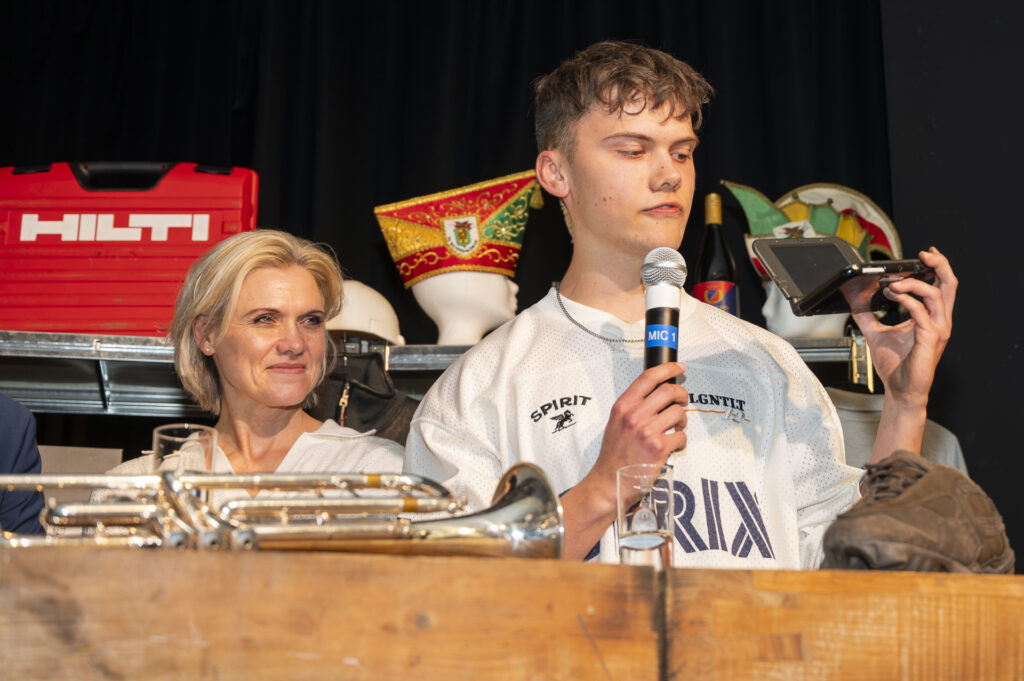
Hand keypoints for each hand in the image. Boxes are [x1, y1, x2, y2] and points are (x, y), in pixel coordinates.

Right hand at [559, 361, 686, 558]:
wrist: (609, 481)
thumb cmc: (614, 454)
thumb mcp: (616, 422)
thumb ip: (634, 406)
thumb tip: (658, 393)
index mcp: (623, 406)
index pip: (648, 377)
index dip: (668, 368)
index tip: (678, 367)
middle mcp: (635, 415)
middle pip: (669, 391)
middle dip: (682, 394)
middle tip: (682, 400)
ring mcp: (647, 431)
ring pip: (679, 413)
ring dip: (682, 420)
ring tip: (675, 428)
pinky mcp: (659, 448)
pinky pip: (681, 436)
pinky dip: (680, 441)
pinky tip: (672, 446)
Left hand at [851, 247, 956, 405]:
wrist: (900, 390)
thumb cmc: (895, 365)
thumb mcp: (875, 333)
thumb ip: (866, 314)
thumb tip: (853, 298)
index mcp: (932, 317)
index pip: (941, 285)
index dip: (936, 267)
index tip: (923, 255)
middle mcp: (939, 321)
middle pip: (950, 284)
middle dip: (940, 264)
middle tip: (923, 254)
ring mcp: (938, 329)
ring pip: (936, 293)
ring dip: (912, 283)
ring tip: (892, 284)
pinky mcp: (930, 339)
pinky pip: (922, 312)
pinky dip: (907, 299)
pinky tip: (893, 295)